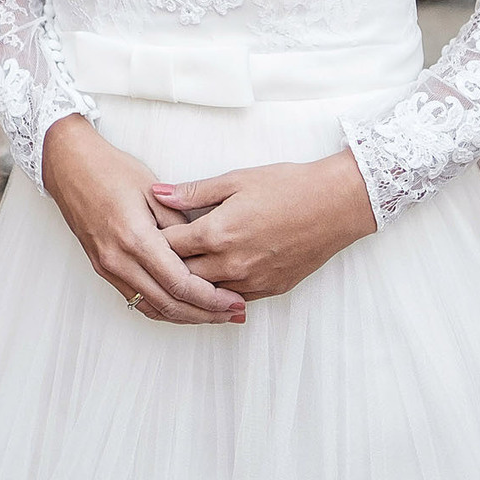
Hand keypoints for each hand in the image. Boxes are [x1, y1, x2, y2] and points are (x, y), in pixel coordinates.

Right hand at [42, 115, 246, 323]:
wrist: (70, 167)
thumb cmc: (109, 170)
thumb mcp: (153, 188)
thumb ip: (179, 222)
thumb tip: (203, 246)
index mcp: (135, 237)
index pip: (179, 282)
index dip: (210, 298)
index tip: (232, 300)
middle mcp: (119, 259)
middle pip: (168, 303)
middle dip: (205, 313)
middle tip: (232, 313)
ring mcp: (109, 268)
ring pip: (152, 308)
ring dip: (186, 316)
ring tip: (214, 315)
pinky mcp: (104, 269)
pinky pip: (138, 300)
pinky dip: (164, 309)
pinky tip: (183, 308)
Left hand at [153, 150, 378, 299]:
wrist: (334, 205)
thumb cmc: (289, 186)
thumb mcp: (236, 180)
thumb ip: (194, 192)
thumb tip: (158, 193)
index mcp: (217, 233)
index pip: (168, 246)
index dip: (152, 240)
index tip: (144, 234)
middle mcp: (231, 263)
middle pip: (182, 275)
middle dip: (166, 266)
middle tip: (154, 257)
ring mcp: (251, 281)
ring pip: (206, 293)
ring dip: (191, 284)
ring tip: (178, 272)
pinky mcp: (269, 289)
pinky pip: (233, 299)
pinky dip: (218, 292)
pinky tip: (211, 283)